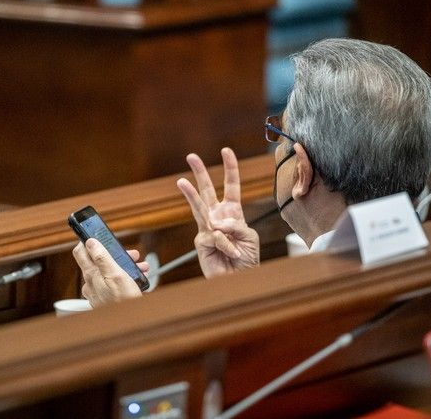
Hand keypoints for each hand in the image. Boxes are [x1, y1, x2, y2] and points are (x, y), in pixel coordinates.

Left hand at [72, 238, 148, 306]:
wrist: (128, 325)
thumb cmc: (124, 302)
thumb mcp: (116, 274)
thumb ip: (102, 257)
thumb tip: (90, 242)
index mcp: (91, 274)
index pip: (80, 251)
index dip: (87, 240)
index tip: (97, 234)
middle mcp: (91, 283)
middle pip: (98, 260)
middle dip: (116, 254)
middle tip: (130, 254)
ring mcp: (97, 291)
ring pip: (108, 271)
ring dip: (123, 266)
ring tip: (138, 268)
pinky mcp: (104, 298)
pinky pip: (112, 282)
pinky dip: (123, 278)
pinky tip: (135, 280)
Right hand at [176, 147, 259, 277]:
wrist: (239, 280)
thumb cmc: (246, 260)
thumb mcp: (249, 237)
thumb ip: (236, 225)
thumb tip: (216, 222)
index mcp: (233, 213)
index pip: (231, 186)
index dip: (230, 168)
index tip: (226, 151)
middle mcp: (217, 217)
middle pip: (208, 190)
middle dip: (200, 173)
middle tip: (191, 156)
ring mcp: (207, 228)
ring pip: (198, 206)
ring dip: (190, 193)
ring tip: (181, 181)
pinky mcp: (201, 241)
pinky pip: (215, 236)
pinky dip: (226, 244)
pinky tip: (231, 253)